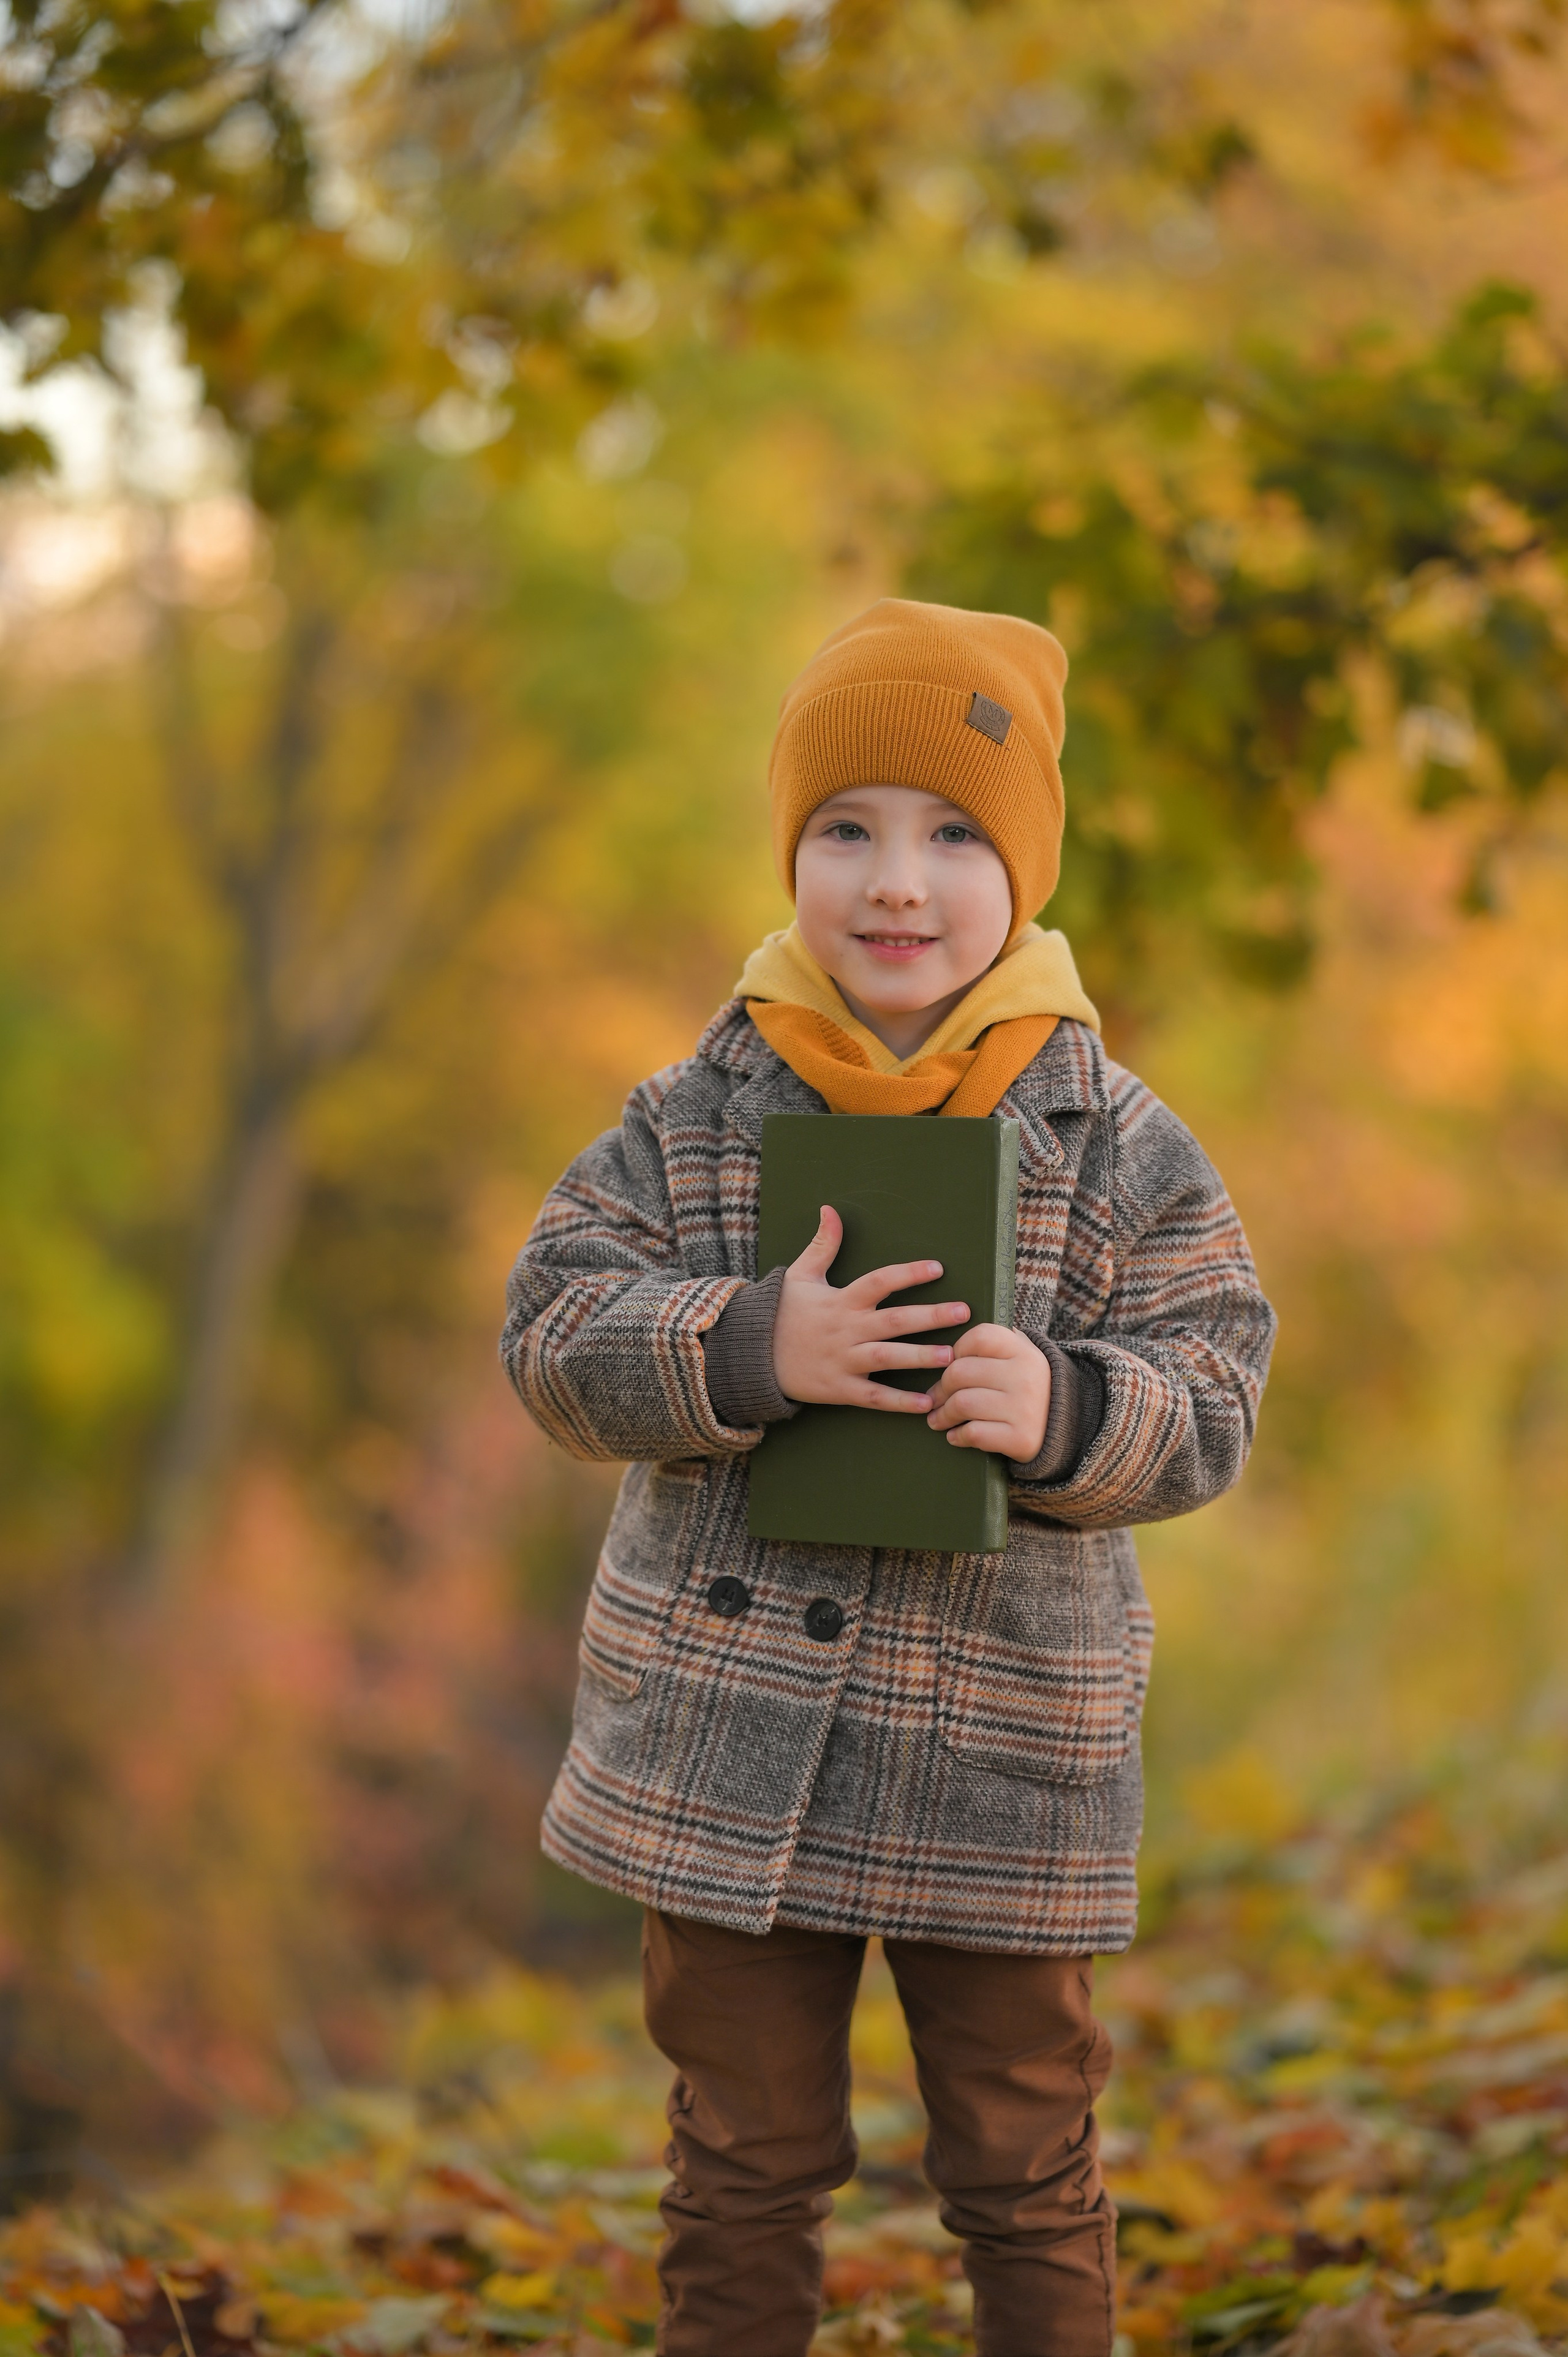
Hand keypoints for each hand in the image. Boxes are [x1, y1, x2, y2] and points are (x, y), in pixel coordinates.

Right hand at [772, 1205, 969, 1411]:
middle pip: (893, 1320)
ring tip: (951, 1356)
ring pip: (887, 1359)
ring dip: (920, 1357)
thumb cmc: (781, 1312)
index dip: (908, 1274)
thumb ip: (823, 1244)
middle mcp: (846, 1329)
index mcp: (841, 1300)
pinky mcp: (839, 1388)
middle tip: (963, 1312)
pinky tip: (925, 1404)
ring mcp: (843, 1360)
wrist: (751, 1354)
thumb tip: (830, 1208)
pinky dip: (898, 1402)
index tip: (938, 1268)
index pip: (879, 1281)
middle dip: (930, 1316)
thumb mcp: (800, 1274)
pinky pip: (873, 1397)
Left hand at [926, 1324, 1051, 1459]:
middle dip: (940, 1388)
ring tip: (938, 1419)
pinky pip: (974, 1433)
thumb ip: (996, 1343)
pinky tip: (955, 1436)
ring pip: (962, 1403)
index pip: (979, 1337)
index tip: (950, 1363)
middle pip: (960, 1373)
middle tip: (934, 1398)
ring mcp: (1024, 1408)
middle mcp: (1025, 1377)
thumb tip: (952, 1343)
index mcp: (1023, 1352)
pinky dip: (958, 1436)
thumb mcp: (1023, 1357)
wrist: (1067, 1427)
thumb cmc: (1029, 1387)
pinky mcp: (1021, 1438)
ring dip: (943, 1415)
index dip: (957, 1349)